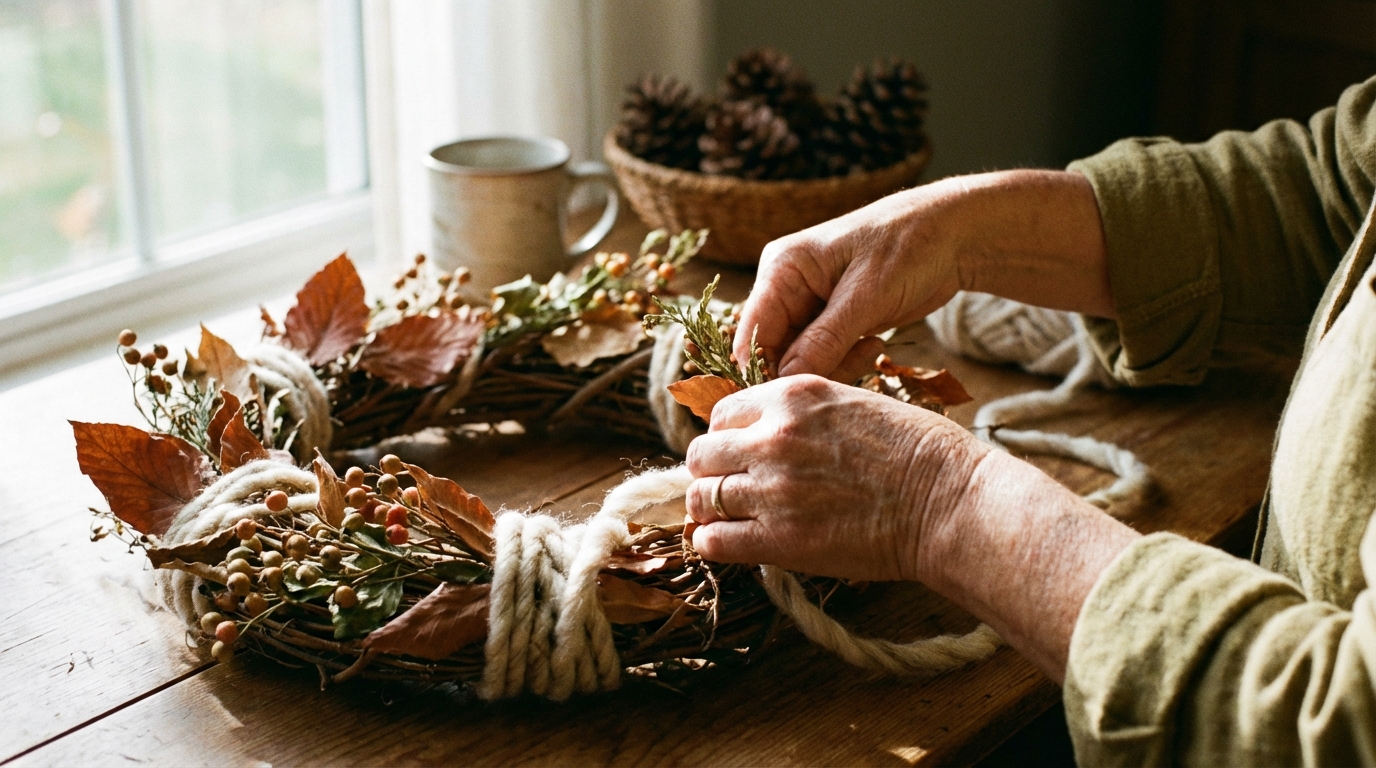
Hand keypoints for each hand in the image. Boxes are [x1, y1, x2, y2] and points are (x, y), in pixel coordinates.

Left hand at [683, 375, 990, 581]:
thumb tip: (767, 435)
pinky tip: (728, 543)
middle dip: (710, 471)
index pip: (723, 414)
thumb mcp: (854, 404)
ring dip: (708, 508)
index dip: (727, 438)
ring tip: (726, 518)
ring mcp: (773, 488)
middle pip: (701, 453)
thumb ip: (803, 415)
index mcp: (793, 396)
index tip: (738, 455)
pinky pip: (713, 541)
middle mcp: (773, 437)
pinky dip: (712, 542)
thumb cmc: (919, 453)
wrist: (948, 501)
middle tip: (728, 488)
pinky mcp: (779, 538)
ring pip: (701, 497)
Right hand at [737, 185, 964, 378]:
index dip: (763, 370)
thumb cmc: (908, 247)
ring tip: (872, 345)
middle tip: (855, 362)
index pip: (751, 332)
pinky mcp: (830, 322)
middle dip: (809, 370)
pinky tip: (874, 343)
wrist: (951, 235)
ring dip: (834, 366)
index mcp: (781, 269)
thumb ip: (824, 340)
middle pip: (773, 352)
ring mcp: (807, 307)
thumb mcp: (866, 295)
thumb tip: (785, 381)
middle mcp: (786, 289)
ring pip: (800, 361)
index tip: (796, 396)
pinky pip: (824, 358)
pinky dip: (847, 361)